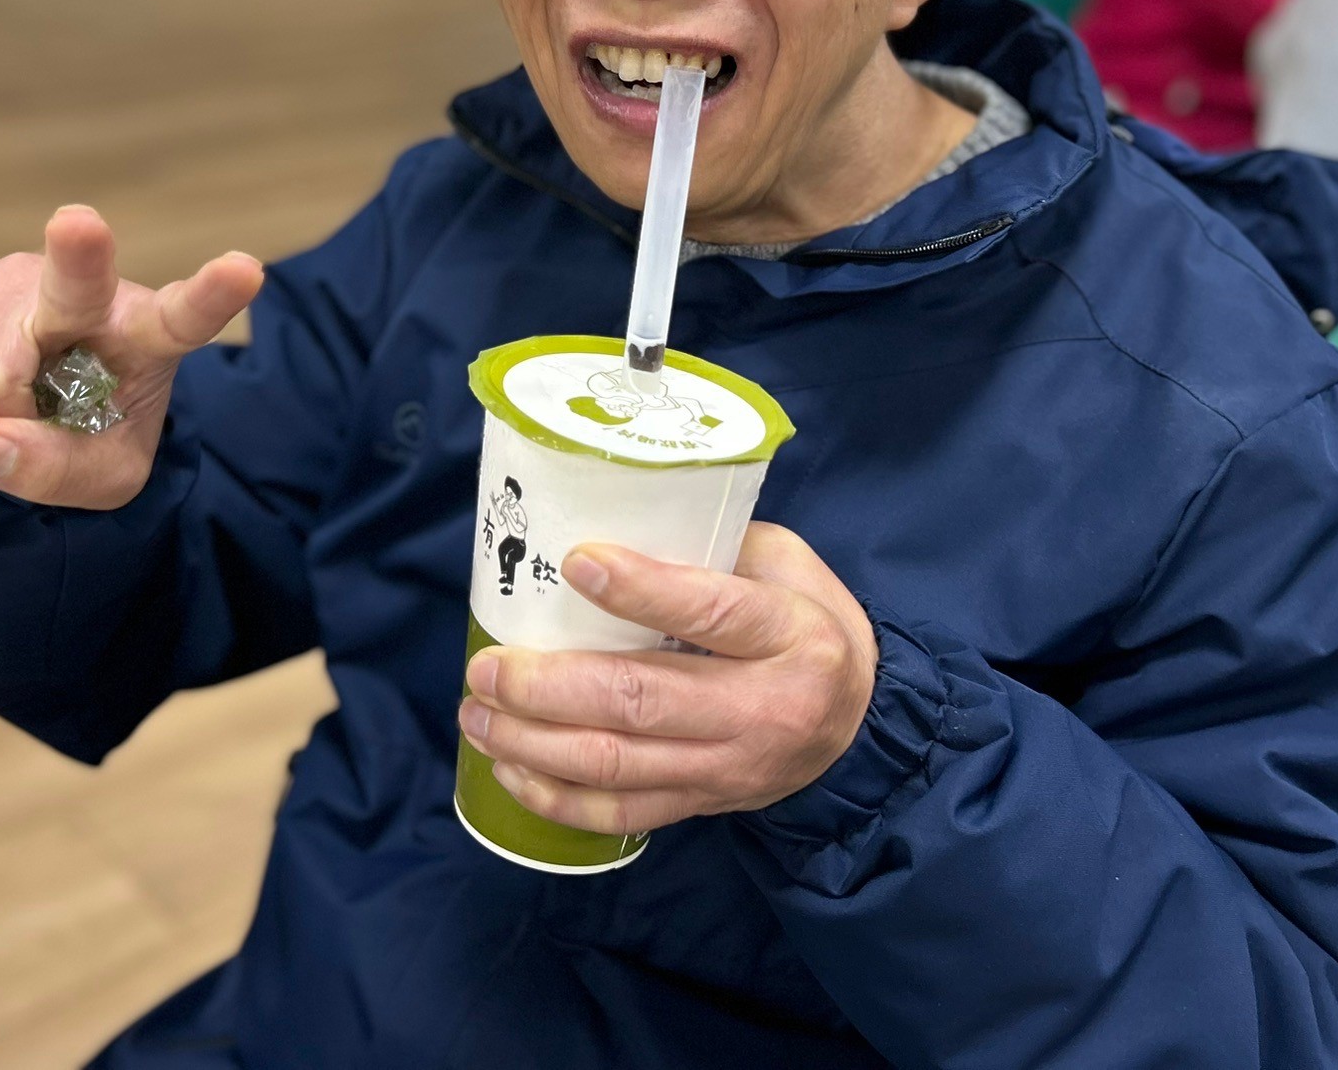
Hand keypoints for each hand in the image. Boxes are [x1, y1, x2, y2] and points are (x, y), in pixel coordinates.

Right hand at [0, 205, 262, 508]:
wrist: (37, 408)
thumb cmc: (91, 432)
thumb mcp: (100, 477)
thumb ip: (55, 472)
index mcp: (152, 334)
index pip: (187, 318)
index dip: (212, 295)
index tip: (245, 269)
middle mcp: (93, 295)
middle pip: (79, 281)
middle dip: (77, 254)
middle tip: (78, 223)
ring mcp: (24, 283)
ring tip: (20, 407)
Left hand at [459, 522, 877, 835]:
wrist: (860, 721)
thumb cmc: (808, 620)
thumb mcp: (786, 564)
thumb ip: (712, 549)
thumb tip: (609, 523)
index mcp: (789, 632)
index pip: (710, 612)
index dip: (639, 590)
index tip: (575, 561)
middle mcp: (761, 708)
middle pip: (641, 701)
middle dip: (548, 687)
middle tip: (487, 666)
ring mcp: (729, 767)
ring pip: (617, 765)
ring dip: (533, 743)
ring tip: (477, 713)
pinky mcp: (704, 804)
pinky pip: (621, 815)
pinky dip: (556, 797)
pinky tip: (508, 770)